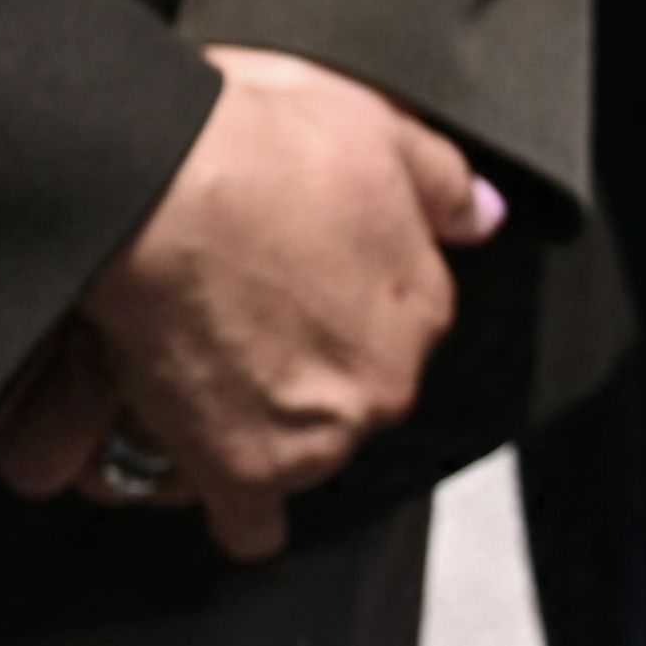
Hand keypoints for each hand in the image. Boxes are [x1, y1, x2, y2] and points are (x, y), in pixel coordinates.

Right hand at [0, 49, 502, 557]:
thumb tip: (485, 215)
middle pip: (356, 394)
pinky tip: (202, 452)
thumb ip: (440, 179)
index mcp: (420, 305)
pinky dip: (229, 496)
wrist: (160, 187)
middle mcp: (385, 381)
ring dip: (267, 424)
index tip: (295, 276)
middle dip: (308, 366)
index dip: (343, 298)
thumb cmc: (254, 142)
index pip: (404, 326)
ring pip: (309, 453)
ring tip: (205, 363)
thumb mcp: (371, 122)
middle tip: (243, 315)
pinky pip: (251, 523)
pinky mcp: (245, 473)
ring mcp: (318, 437)